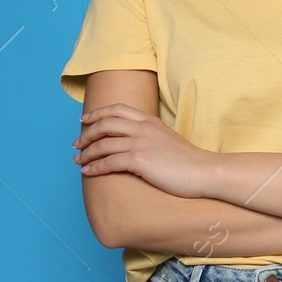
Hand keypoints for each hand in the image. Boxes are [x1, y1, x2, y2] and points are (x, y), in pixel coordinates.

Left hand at [74, 102, 216, 198]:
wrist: (205, 171)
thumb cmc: (189, 162)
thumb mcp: (167, 140)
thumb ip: (151, 136)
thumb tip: (135, 144)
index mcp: (150, 121)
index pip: (117, 109)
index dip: (97, 113)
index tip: (85, 119)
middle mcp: (143, 128)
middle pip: (105, 123)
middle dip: (86, 133)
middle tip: (77, 144)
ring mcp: (141, 142)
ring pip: (102, 143)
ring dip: (86, 152)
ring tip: (78, 161)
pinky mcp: (139, 160)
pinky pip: (108, 162)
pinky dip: (94, 166)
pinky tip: (87, 172)